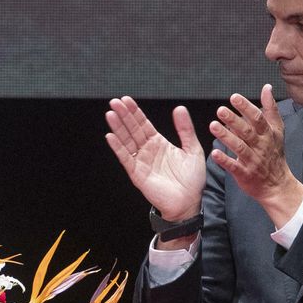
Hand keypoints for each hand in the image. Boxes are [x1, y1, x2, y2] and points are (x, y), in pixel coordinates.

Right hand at [105, 97, 206, 224]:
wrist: (189, 202)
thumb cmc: (192, 179)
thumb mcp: (192, 149)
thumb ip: (185, 129)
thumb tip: (179, 108)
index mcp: (159, 143)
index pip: (143, 124)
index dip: (135, 112)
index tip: (127, 100)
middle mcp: (147, 151)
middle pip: (132, 129)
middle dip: (124, 115)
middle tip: (115, 102)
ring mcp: (141, 162)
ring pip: (127, 141)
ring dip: (118, 127)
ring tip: (110, 114)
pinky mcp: (137, 174)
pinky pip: (126, 158)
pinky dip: (118, 148)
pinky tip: (110, 136)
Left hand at [208, 85, 302, 224]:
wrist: (277, 185)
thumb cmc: (274, 154)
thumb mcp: (277, 130)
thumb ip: (270, 109)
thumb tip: (267, 88)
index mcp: (268, 134)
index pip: (258, 118)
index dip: (246, 107)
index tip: (234, 97)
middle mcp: (261, 146)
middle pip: (247, 131)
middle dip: (234, 120)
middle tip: (220, 110)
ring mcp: (253, 160)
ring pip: (239, 147)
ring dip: (226, 136)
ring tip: (213, 126)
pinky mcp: (244, 174)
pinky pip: (234, 166)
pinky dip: (225, 160)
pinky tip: (214, 153)